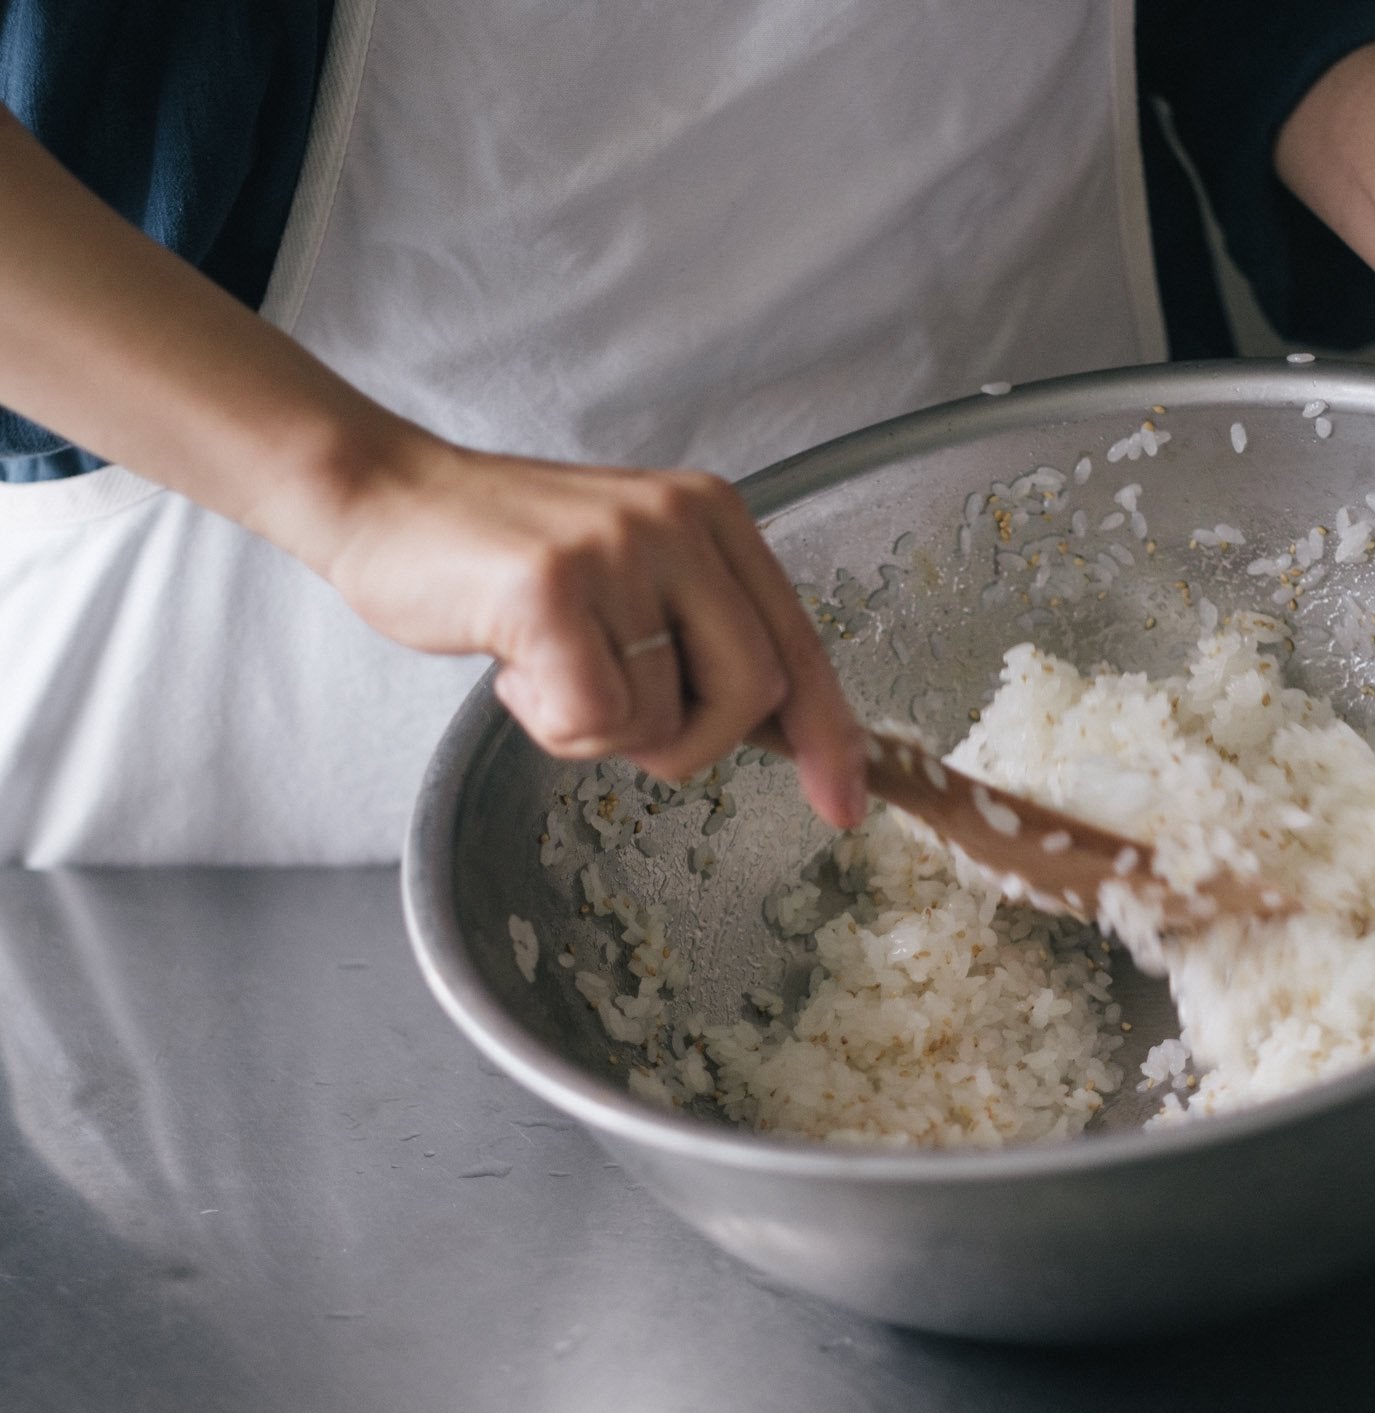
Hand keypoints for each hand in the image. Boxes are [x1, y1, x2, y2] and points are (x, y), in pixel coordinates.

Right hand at [314, 431, 869, 826]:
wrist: (385, 500)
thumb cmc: (507, 563)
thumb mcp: (634, 578)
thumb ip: (703, 635)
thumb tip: (785, 731)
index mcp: (716, 518)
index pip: (801, 645)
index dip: (829, 735)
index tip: (842, 803)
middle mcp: (683, 521)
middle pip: (753, 692)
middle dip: (690, 741)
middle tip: (615, 716)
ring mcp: (620, 548)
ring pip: (665, 717)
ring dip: (598, 731)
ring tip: (545, 667)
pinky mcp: (554, 585)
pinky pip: (595, 717)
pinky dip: (551, 724)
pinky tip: (515, 667)